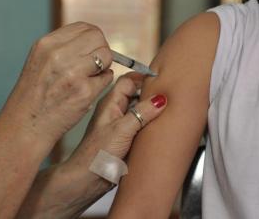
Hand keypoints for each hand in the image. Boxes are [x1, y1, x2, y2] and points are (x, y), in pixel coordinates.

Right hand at [0, 22, 113, 145]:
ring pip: (106, 56)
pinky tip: (88, 90)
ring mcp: (73, 73)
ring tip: (90, 77)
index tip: (91, 50)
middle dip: (101, 50)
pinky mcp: (85, 91)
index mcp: (47, 44)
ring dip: (103, 66)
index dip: (93, 38)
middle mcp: (59, 55)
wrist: (27, 125)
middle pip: (99, 38)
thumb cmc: (35, 95)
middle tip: (94, 65)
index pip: (85, 27)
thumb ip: (63, 47)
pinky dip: (102, 83)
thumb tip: (93, 38)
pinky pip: (108, 77)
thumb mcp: (40, 61)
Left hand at [17, 72, 166, 218]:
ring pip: (140, 109)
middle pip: (136, 94)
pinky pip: (142, 124)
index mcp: (111, 103)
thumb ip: (141, 113)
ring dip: (152, 110)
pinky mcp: (127, 137)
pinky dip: (152, 123)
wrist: (89, 179)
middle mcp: (116, 111)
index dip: (143, 77)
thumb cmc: (97, 155)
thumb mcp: (122, 130)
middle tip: (169, 95)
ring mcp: (122, 124)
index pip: (128, 81)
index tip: (160, 79)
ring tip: (168, 109)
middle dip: (151, 93)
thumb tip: (160, 99)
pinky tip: (161, 127)